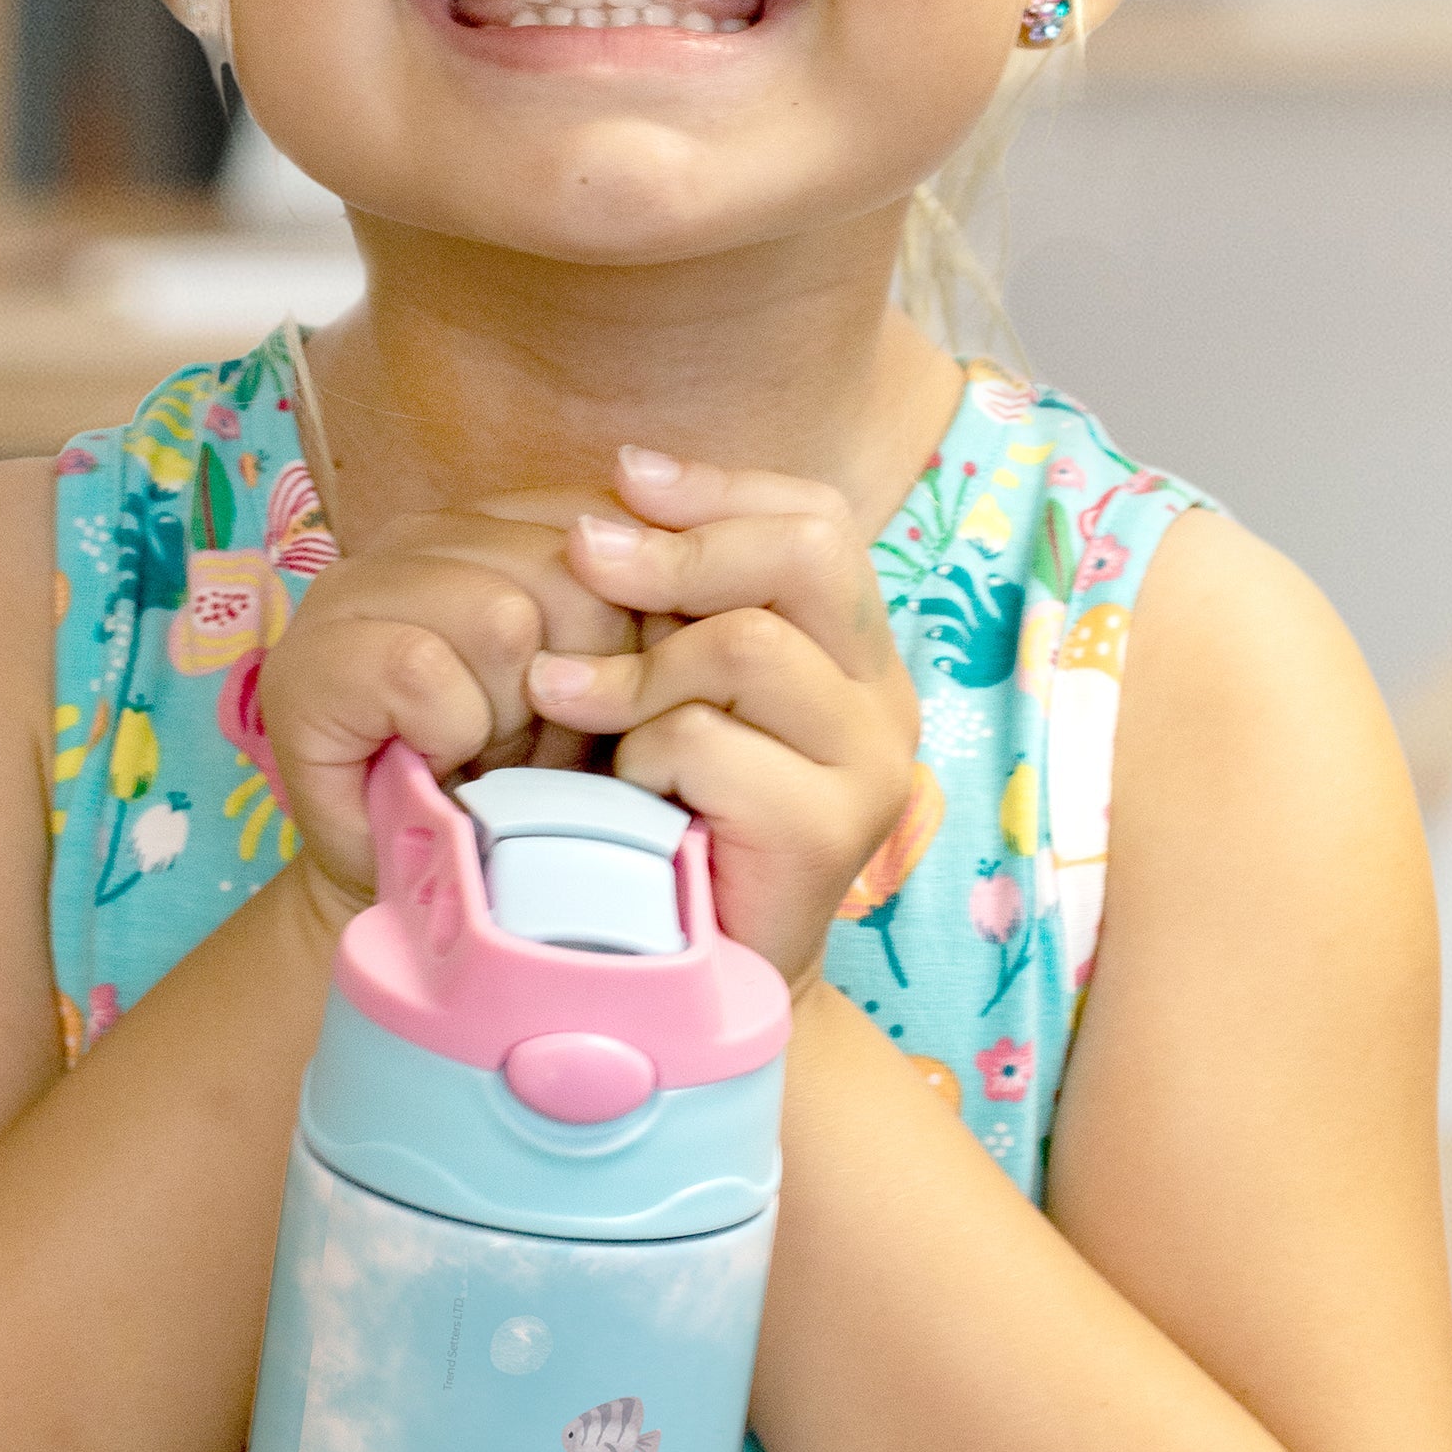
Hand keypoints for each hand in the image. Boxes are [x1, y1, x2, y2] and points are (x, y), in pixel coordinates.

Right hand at [256, 492, 634, 925]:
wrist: (429, 895)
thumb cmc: (534, 789)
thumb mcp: (614, 690)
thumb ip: (650, 613)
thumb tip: (707, 573)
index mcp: (504, 523)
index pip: (614, 524)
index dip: (640, 630)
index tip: (615, 705)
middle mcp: (424, 532)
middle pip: (572, 573)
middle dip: (584, 688)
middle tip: (546, 748)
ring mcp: (356, 587)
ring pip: (499, 618)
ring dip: (514, 719)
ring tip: (493, 758)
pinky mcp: (310, 661)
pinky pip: (423, 673)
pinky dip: (448, 736)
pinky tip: (437, 762)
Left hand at [523, 446, 922, 988]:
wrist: (698, 975)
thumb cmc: (666, 819)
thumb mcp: (668, 689)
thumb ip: (670, 606)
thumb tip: (612, 498)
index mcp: (852, 649)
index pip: (815, 519)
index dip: (721, 485)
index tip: (625, 476)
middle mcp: (884, 697)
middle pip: (806, 553)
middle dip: (679, 545)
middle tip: (582, 552)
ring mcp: (871, 764)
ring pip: (746, 645)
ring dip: (637, 668)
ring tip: (567, 701)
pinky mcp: (831, 830)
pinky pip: (708, 743)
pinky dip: (641, 758)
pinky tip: (627, 797)